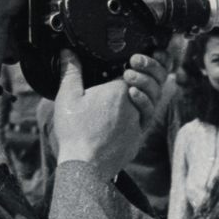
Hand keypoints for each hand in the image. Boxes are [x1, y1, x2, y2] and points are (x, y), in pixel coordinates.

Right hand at [52, 49, 164, 177]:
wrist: (85, 165)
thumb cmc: (75, 131)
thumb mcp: (67, 97)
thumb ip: (71, 72)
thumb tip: (67, 52)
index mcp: (120, 91)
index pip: (136, 71)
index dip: (138, 63)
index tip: (133, 60)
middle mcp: (135, 106)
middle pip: (150, 85)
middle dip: (147, 75)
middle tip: (133, 73)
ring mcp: (139, 124)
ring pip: (151, 104)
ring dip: (144, 95)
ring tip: (131, 91)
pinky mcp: (137, 139)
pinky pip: (146, 122)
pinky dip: (141, 114)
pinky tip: (131, 111)